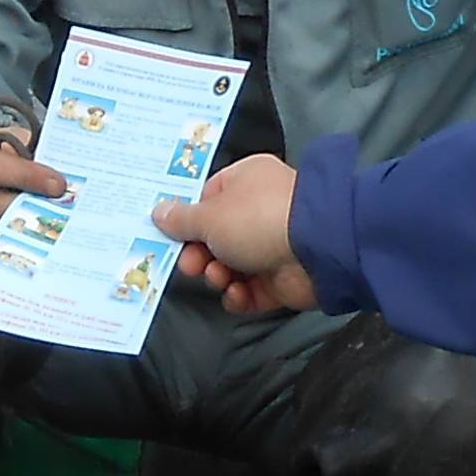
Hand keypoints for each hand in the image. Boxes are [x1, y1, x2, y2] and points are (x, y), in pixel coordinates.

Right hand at [0, 127, 70, 261]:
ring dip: (25, 230)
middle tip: (62, 209)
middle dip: (29, 207)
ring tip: (52, 223)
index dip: (26, 176)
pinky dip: (16, 245)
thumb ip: (33, 154)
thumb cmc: (8, 157)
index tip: (58, 185)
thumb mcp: (18, 143)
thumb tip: (64, 177)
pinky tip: (35, 237)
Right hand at [155, 157, 312, 314]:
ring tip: (218, 277)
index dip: (188, 219)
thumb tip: (158, 212)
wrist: (316, 251)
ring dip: (218, 275)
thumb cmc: (260, 219)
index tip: (171, 236)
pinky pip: (251, 290)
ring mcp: (272, 245)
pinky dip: (240, 295)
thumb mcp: (209, 216)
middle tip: (192, 265)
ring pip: (230, 265)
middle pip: (216, 236)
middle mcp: (260, 210)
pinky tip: (237, 293)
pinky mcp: (281, 278)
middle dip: (199, 254)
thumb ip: (180, 219)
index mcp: (245, 180)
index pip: (208, 198)